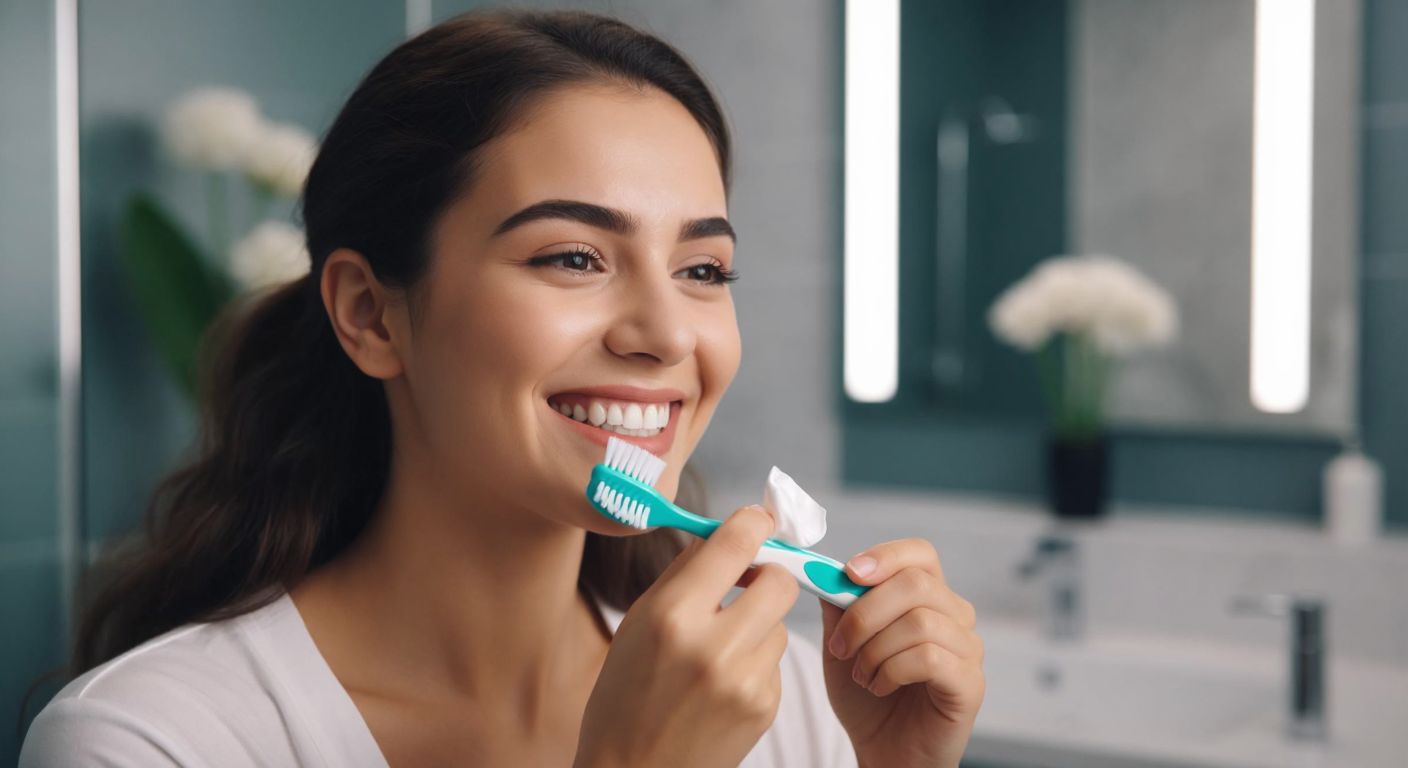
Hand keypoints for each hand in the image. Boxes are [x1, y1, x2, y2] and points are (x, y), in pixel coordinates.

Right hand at [575, 505, 800, 767]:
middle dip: (769, 575)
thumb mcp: (638, 623)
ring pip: (781, 624)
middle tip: (748, 581)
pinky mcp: (764, 708)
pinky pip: (776, 662)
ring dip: (759, 626)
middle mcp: (713, 646)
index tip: (758, 521)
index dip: (753, 524)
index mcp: (672, 616)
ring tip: (719, 651)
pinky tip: (722, 686)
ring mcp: (744, 681)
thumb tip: (726, 532)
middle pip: (780, 581)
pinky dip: (756, 664)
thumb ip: (685, 575)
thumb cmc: (626, 694)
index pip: (735, 544)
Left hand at [818, 539, 984, 767]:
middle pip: (917, 583)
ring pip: (920, 621)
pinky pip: (930, 658)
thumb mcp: (842, 644)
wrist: (883, 751)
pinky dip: (892, 671)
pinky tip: (879, 687)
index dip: (886, 556)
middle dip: (866, 612)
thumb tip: (823, 570)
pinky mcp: (970, 683)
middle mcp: (956, 616)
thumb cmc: (867, 696)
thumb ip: (838, 605)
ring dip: (875, 649)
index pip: (920, 554)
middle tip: (840, 645)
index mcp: (928, 597)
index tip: (849, 574)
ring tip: (860, 674)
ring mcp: (968, 649)